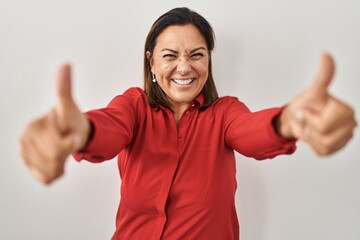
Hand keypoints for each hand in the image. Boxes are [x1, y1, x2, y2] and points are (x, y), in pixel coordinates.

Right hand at [20, 64, 90, 183]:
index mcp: (31, 128)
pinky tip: (59, 160)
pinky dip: (57, 172)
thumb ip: (64, 89)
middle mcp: (23, 142)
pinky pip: (48, 178)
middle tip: (68, 141)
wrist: (73, 131)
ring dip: (63, 162)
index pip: (56, 147)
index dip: (70, 142)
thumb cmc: (72, 120)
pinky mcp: (31, 167)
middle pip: (53, 159)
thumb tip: (66, 64)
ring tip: (63, 149)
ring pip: (51, 170)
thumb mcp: (69, 107)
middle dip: (67, 152)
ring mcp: (26, 156)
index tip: (70, 133)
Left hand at [277, 53, 356, 155]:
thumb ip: (322, 76)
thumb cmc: (305, 104)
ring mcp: (345, 138)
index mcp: (346, 110)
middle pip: (323, 135)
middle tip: (307, 118)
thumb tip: (325, 55)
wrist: (298, 118)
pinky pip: (322, 152)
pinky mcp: (337, 148)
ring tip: (309, 126)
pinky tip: (313, 135)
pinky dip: (312, 145)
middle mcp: (350, 124)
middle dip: (308, 127)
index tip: (307, 110)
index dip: (308, 118)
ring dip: (309, 136)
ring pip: (323, 145)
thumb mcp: (312, 91)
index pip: (323, 124)